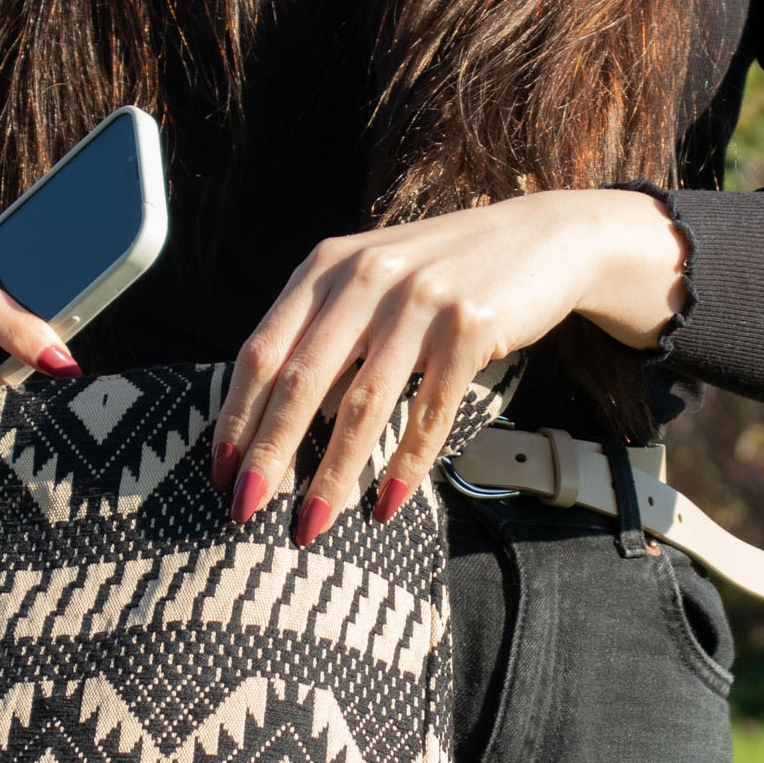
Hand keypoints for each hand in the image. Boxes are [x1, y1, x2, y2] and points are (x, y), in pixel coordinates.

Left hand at [211, 188, 689, 542]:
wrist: (544, 237)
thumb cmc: (442, 273)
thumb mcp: (371, 281)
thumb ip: (322, 329)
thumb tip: (266, 416)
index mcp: (326, 267)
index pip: (262, 351)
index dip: (236, 416)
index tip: (219, 473)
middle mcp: (366, 276)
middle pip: (299, 381)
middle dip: (268, 453)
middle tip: (244, 510)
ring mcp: (419, 300)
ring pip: (361, 405)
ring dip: (331, 475)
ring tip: (311, 525)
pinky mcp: (470, 326)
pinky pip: (428, 413)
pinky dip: (404, 467)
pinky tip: (386, 507)